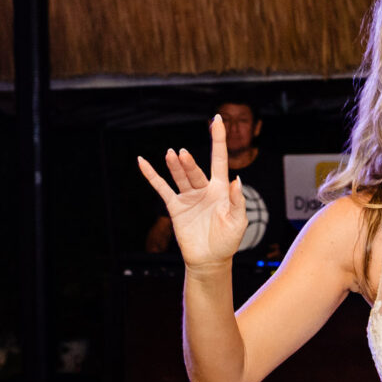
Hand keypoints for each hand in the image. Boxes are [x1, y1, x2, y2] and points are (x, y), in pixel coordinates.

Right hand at [137, 115, 246, 267]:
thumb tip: (238, 180)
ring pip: (180, 176)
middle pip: (195, 170)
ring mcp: (188, 197)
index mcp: (221, 189)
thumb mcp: (238, 221)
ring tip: (171, 154)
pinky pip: (162, 188)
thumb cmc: (228, 241)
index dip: (219, 139)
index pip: (219, 159)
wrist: (210, 260)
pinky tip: (143, 163)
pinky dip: (152, 176)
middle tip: (182, 153)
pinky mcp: (175, 207)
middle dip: (188, 163)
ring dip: (175, 165)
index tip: (218, 120)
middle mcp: (204, 189)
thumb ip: (237, 201)